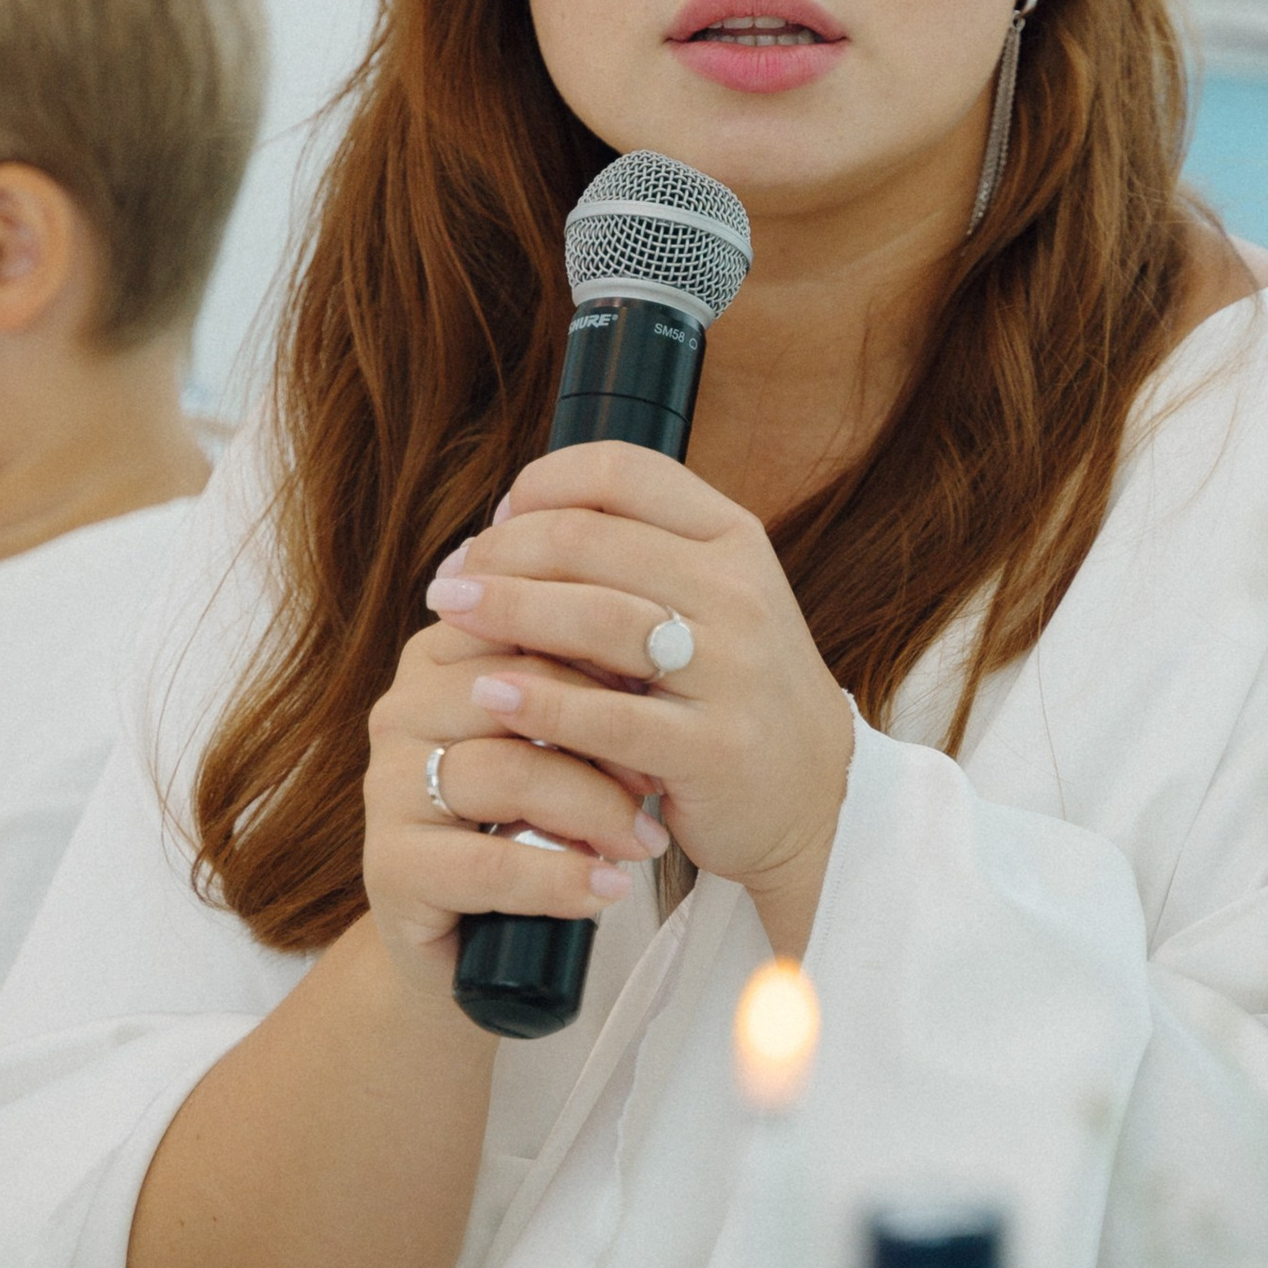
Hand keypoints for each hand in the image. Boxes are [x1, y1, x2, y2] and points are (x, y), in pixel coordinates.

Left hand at [374, 440, 855, 975]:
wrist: (818, 795)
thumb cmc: (731, 688)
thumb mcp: (705, 598)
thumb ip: (630, 556)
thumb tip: (506, 525)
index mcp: (732, 538)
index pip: (622, 472)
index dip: (544, 484)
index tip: (499, 520)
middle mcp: (739, 592)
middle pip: (592, 540)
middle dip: (503, 551)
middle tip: (450, 577)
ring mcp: (732, 671)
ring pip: (596, 618)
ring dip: (507, 609)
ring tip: (449, 613)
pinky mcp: (713, 749)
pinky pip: (608, 716)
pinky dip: (538, 699)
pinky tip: (488, 690)